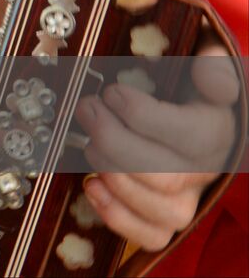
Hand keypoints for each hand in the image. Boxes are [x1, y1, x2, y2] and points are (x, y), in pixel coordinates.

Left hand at [77, 41, 240, 250]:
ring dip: (113, 175)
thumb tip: (207, 67)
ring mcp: (187, 199)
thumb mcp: (207, 71)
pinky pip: (151, 235)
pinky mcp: (166, 218)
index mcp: (215, 132)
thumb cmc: (190, 92)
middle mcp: (204, 171)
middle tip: (87, 109)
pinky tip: (91, 186)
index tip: (112, 92)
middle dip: (113, 141)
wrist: (194, 120)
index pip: (188, 135)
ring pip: (157, 206)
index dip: (142, 114)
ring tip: (88, 143)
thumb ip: (214, 68)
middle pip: (163, 175)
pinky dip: (117, 216)